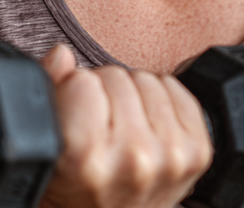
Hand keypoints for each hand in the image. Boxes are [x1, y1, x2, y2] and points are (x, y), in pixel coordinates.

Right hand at [38, 46, 212, 207]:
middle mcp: (133, 158)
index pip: (82, 81)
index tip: (75, 118)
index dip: (73, 93)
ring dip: (133, 96)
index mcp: (86, 159)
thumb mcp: (46, 150)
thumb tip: (62, 55)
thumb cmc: (77, 189)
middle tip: (100, 127)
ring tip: (122, 129)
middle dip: (103, 93)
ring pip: (147, 79)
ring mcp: (171, 155)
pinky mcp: (198, 151)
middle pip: (116, 76)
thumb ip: (46, 94)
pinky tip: (147, 128)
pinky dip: (160, 101)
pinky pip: (175, 89)